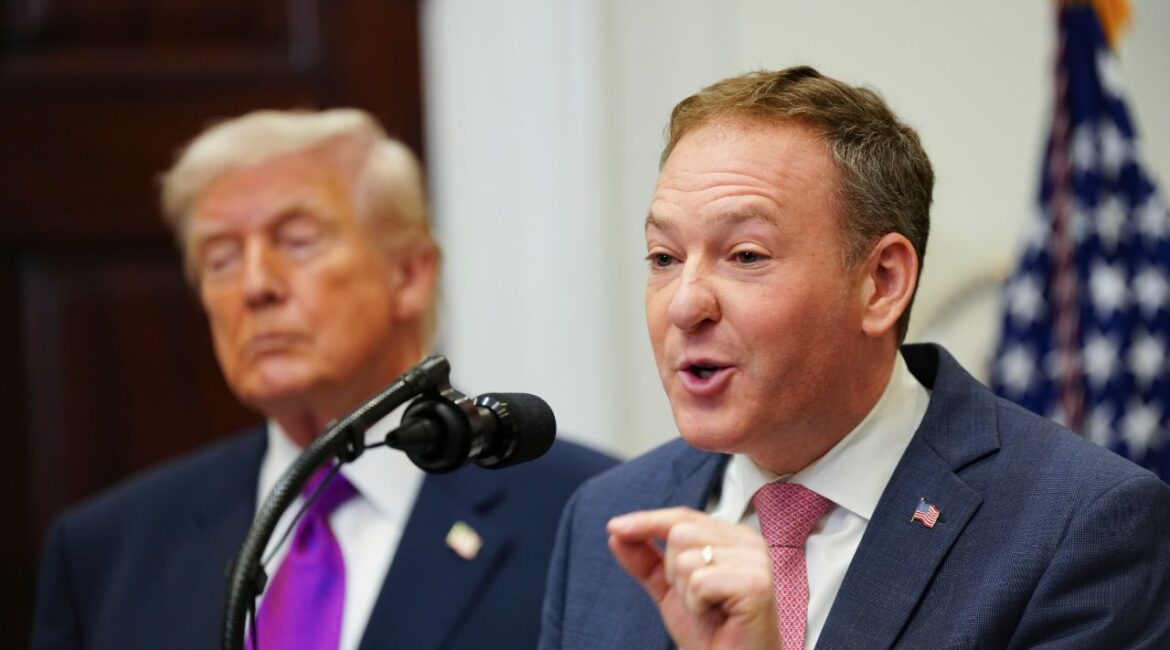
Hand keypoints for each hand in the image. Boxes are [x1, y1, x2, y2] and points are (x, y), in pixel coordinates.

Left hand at [607, 507, 780, 649]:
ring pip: (686, 558)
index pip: (682, 516)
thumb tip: (617, 533)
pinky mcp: (755, 584)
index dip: (648, 521)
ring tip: (709, 608)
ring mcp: (755, 561)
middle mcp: (747, 542)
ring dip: (686, 592)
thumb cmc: (711, 630)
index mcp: (730, 536)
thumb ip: (645, 559)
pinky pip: (700, 582)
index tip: (615, 527)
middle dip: (674, 573)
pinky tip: (717, 615)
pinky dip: (697, 604)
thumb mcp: (669, 589)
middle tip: (698, 599)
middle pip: (680, 533)